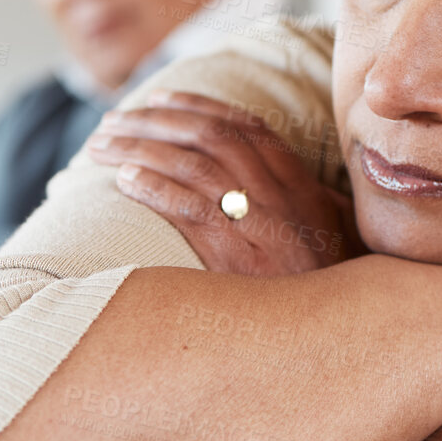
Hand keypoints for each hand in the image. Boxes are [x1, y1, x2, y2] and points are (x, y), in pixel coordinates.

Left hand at [84, 89, 365, 275]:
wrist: (340, 341)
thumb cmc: (331, 294)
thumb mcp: (337, 241)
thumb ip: (318, 207)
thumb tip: (310, 187)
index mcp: (303, 191)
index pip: (248, 129)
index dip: (201, 107)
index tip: (159, 99)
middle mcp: (284, 201)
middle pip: (212, 138)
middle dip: (156, 121)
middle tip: (113, 120)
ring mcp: (263, 230)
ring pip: (195, 167)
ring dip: (140, 149)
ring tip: (102, 148)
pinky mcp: (239, 263)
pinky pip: (192, 211)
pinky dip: (156, 188)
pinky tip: (125, 181)